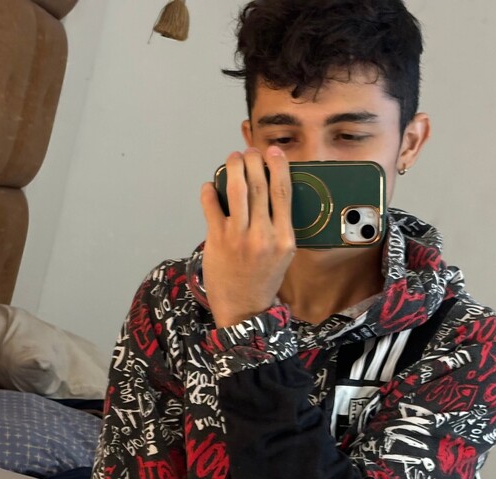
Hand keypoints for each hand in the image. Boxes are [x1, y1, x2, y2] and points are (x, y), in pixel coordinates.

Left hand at [200, 146, 295, 327]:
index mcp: (284, 238)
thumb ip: (279, 225)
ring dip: (233, 168)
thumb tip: (269, 190)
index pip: (283, 192)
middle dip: (252, 161)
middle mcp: (263, 236)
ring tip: (233, 159)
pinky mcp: (217, 241)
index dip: (277, 166)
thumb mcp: (284, 254)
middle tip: (248, 152)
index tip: (273, 152)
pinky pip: (211, 205)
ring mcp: (239, 238)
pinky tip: (211, 186)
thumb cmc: (263, 280)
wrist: (244, 309)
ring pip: (237, 190)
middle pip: (259, 185)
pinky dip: (210, 190)